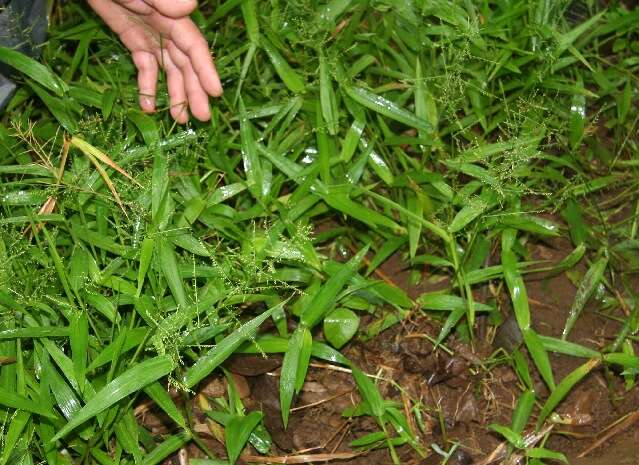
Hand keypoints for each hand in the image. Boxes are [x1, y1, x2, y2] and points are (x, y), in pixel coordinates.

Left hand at [88, 0, 221, 122]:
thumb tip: (189, 7)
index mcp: (173, 15)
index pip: (194, 46)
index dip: (206, 70)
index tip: (215, 93)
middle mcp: (167, 27)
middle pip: (185, 63)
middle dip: (195, 91)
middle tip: (202, 118)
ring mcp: (151, 34)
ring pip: (169, 69)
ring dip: (176, 95)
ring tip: (179, 119)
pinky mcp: (133, 39)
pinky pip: (144, 66)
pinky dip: (147, 86)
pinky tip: (148, 106)